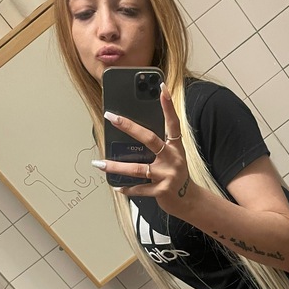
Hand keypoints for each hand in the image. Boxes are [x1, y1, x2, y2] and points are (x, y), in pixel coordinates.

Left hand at [93, 84, 194, 215]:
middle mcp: (172, 158)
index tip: (161, 88)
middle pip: (149, 139)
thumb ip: (157, 147)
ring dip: (116, 167)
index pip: (172, 122)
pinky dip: (127, 188)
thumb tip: (132, 136)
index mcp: (176, 147)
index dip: (168, 106)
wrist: (189, 200)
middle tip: (111, 116)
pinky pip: (140, 188)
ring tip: (99, 164)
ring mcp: (167, 175)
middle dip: (129, 126)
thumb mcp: (172, 157)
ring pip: (138, 168)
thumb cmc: (176, 175)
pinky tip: (117, 186)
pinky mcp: (161, 190)